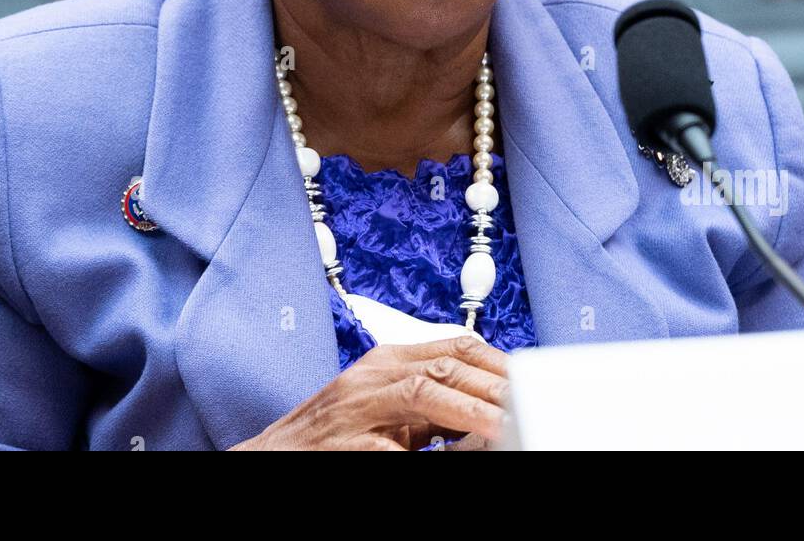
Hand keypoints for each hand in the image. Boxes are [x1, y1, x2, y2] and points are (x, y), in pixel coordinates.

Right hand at [230, 335, 509, 449]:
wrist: (274, 456)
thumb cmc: (334, 436)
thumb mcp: (388, 409)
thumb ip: (432, 406)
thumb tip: (489, 415)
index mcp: (389, 361)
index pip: (456, 347)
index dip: (497, 362)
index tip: (528, 380)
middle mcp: (374, 376)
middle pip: (446, 366)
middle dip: (492, 386)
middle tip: (529, 406)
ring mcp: (358, 409)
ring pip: (423, 392)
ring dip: (468, 410)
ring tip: (503, 427)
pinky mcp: (347, 446)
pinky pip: (390, 447)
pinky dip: (421, 453)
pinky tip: (452, 456)